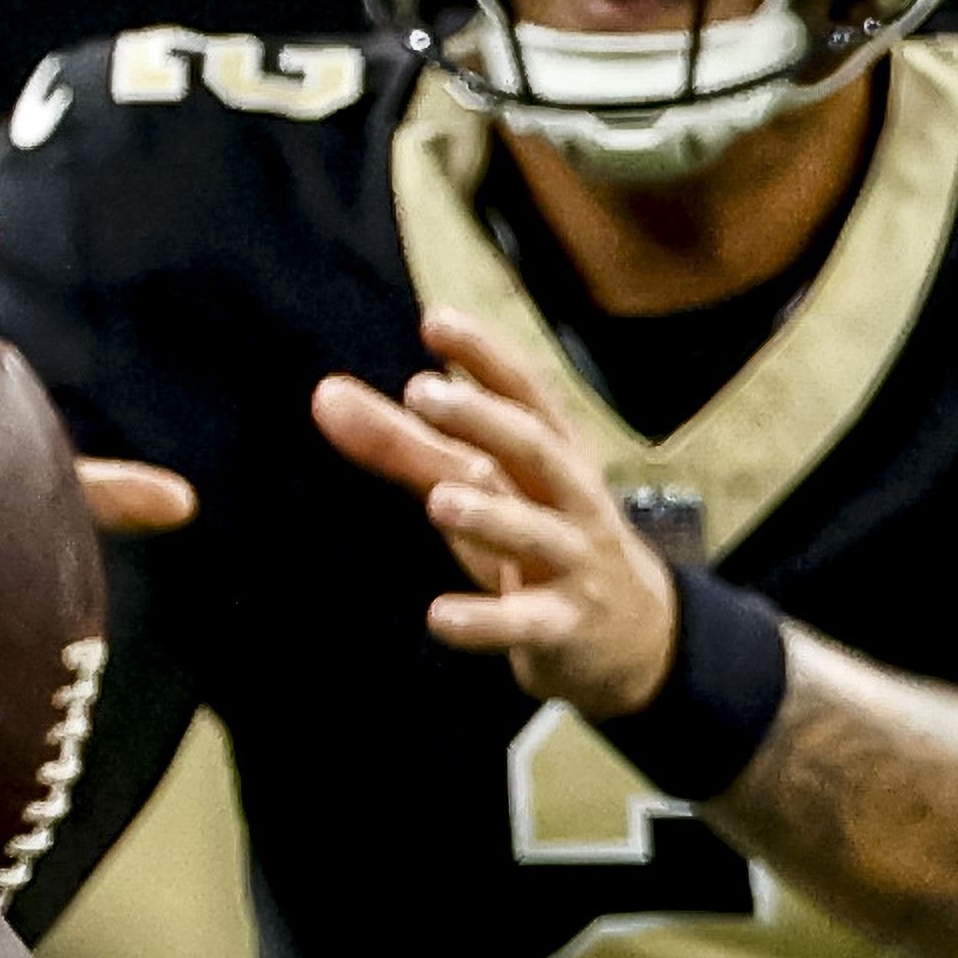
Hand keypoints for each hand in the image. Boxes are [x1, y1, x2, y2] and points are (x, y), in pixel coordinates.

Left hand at [311, 308, 680, 717]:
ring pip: (536, 534)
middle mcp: (570, 499)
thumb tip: (324, 394)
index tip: (434, 320)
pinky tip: (438, 618)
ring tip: (440, 501)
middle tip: (420, 392)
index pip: (526, 393)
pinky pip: (525, 624)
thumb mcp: (482, 489)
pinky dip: (485, 622)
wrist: (633, 636)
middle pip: (536, 450)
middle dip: (484, 420)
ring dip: (491, 516)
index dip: (484, 355)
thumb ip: (405, 444)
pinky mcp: (563, 627)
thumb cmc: (538, 539)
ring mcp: (572, 563)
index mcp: (553, 455)